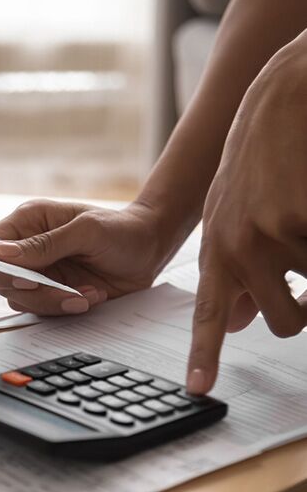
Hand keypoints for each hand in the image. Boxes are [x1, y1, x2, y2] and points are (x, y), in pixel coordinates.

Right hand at [0, 199, 170, 315]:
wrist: (148, 250)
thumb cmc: (120, 230)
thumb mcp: (86, 231)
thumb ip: (45, 244)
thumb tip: (1, 253)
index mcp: (29, 222)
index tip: (26, 280)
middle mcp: (29, 248)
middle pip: (2, 279)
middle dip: (35, 292)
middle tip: (66, 292)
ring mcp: (40, 271)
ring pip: (21, 299)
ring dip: (54, 303)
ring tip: (88, 293)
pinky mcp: (53, 291)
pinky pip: (44, 309)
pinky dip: (66, 308)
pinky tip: (92, 295)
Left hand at [187, 41, 306, 393]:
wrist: (278, 103)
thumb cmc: (258, 167)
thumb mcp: (232, 219)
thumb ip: (235, 273)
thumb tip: (237, 323)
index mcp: (218, 250)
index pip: (208, 313)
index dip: (204, 354)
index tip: (196, 388)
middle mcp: (237, 247)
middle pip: (282, 322)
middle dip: (300, 307)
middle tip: (300, 269)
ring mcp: (270, 233)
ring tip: (296, 216)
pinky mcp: (300, 219)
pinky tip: (304, 201)